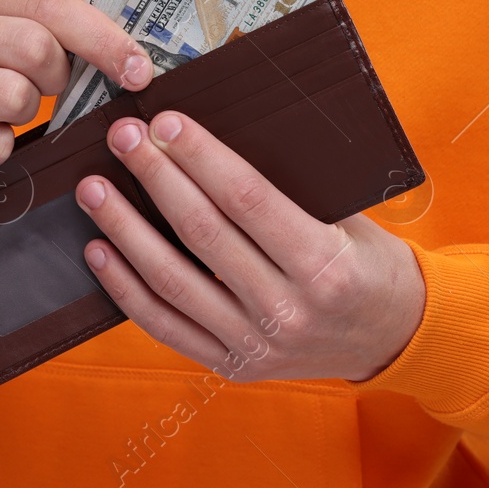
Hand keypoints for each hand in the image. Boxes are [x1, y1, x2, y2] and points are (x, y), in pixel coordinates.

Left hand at [74, 111, 425, 382]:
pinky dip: (126, 288)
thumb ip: (291, 189)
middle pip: (203, 233)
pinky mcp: (232, 365)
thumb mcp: (350, 219)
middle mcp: (288, 310)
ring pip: (173, 281)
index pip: (247, 200)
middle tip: (123, 138)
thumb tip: (214, 137)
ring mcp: (256, 344)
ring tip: (94, 190)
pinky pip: (165, 325)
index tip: (166, 122)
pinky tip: (99, 251)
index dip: (201, 157)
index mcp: (325, 265)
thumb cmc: (371, 264)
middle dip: (156, 177)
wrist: (394, 338)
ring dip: (125, 230)